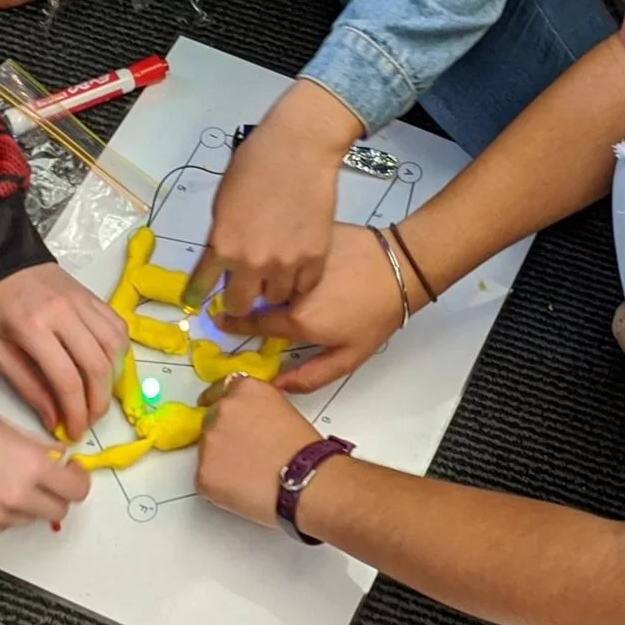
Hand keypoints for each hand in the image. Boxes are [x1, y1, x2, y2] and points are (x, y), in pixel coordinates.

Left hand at [0, 263, 127, 439]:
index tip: (73, 432)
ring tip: (99, 397)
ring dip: (113, 379)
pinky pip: (118, 327)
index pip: (66, 379)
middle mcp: (64, 313)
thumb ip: (27, 385)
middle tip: (89, 420)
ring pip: (114, 347)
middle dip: (98, 402)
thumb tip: (53, 418)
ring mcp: (83, 302)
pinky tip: (108, 367)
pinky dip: (119, 352)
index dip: (74, 413)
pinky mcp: (93, 297)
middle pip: (97, 366)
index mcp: (32, 327)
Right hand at [0, 402, 89, 538]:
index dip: (76, 481)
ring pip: (27, 520)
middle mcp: (19, 497)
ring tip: (1, 482)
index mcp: (34, 467)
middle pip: (58, 511)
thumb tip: (59, 459)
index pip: (77, 489)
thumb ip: (39, 449)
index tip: (72, 474)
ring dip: (24, 505)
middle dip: (55, 496)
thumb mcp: (10, 428)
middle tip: (43, 482)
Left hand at [184, 82, 362, 315]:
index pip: (203, 284)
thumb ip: (223, 236)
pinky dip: (298, 282)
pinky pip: (304, 286)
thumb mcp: (223, 202)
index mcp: (223, 245)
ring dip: (271, 289)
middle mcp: (252, 262)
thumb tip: (226, 256)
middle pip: (241, 304)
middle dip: (238, 300)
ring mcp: (287, 264)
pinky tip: (296, 269)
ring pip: (276, 298)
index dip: (198, 294)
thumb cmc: (254, 164)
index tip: (196, 300)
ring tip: (275, 273)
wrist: (298, 149)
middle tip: (243, 291)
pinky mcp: (315, 258)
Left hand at [196, 376, 318, 526]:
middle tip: (245, 452)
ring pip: (207, 450)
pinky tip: (242, 488)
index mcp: (244, 390)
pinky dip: (219, 484)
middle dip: (224, 434)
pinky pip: (205, 477)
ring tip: (249, 473)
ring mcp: (209, 442)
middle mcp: (222, 410)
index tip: (216, 409)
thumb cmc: (305, 451)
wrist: (307, 482)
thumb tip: (248, 418)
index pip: (220, 390)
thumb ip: (257, 406)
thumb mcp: (284, 409)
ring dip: (221, 459)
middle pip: (211, 420)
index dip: (221, 404)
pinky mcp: (204, 473)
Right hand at [218, 223, 418, 391]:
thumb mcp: (350, 356)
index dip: (235, 322)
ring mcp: (298, 259)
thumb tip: (276, 387)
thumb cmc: (377, 315)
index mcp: (298, 320)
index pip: (252, 323)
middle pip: (256, 294)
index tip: (222, 319)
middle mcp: (291, 290)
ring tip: (268, 273)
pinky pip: (285, 248)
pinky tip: (288, 254)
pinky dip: (281, 253)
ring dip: (262, 272)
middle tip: (249, 295)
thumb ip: (310, 376)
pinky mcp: (308, 237)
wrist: (402, 268)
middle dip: (248, 295)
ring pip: (266, 269)